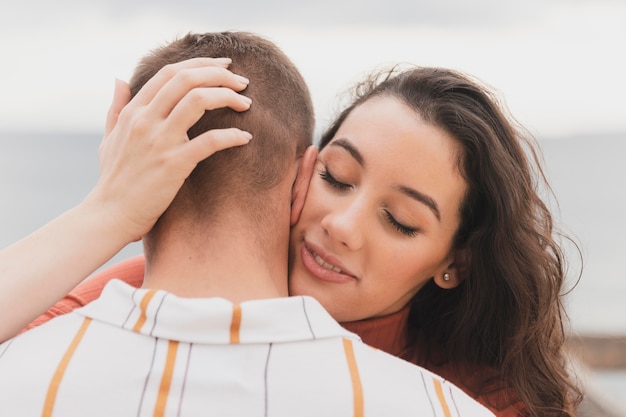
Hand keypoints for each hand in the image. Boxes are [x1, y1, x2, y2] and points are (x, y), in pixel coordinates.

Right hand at [85, 57, 252, 241]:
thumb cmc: (112, 180)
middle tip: (242, 82)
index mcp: (134, 112)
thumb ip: (116, 107)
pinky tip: (245, 138)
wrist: (109, 216)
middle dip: (220, 74)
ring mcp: (159, 141)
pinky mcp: (174, 165)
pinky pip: (210, 141)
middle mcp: (145, 120)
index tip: (224, 66)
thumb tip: (119, 78)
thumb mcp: (108, 138)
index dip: (201, 64)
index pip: (170, 72)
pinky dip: (232, 136)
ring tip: (246, 104)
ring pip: (198, 100)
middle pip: (187, 79)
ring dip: (228, 96)